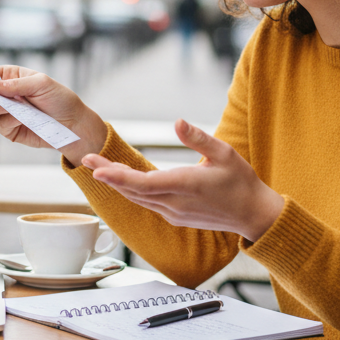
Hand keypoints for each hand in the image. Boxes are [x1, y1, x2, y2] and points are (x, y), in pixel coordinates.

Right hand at [0, 65, 107, 164]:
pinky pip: (0, 125)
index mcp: (13, 77)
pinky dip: (11, 121)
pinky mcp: (10, 129)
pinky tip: (24, 119)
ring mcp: (7, 112)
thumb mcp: (42, 84)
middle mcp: (7, 93)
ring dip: (0, 106)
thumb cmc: (60, 99)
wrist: (72, 125)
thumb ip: (16, 84)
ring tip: (20, 107)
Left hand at [82, 119, 283, 242]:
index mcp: (186, 186)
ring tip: (96, 165)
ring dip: (116, 182)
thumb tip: (177, 121)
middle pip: (133, 190)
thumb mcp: (225, 153)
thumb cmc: (241, 181)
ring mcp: (174, 214)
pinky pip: (146, 203)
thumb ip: (198, 138)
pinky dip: (130, 190)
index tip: (96, 168)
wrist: (253, 215)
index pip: (143, 183)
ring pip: (137, 198)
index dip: (117, 176)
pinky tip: (120, 179)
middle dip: (108, 174)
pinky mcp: (175, 218)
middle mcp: (175, 204)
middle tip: (85, 158)